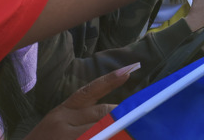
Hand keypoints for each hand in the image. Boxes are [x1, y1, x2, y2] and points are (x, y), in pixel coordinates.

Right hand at [24, 64, 138, 139]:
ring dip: (121, 131)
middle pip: (102, 113)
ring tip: (137, 130)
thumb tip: (114, 114)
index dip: (110, 80)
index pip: (90, 91)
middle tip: (143, 116)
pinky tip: (121, 136)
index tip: (129, 70)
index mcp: (64, 110)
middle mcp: (66, 122)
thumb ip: (84, 117)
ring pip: (102, 130)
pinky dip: (111, 137)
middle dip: (123, 116)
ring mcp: (69, 136)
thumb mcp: (60, 123)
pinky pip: (95, 137)